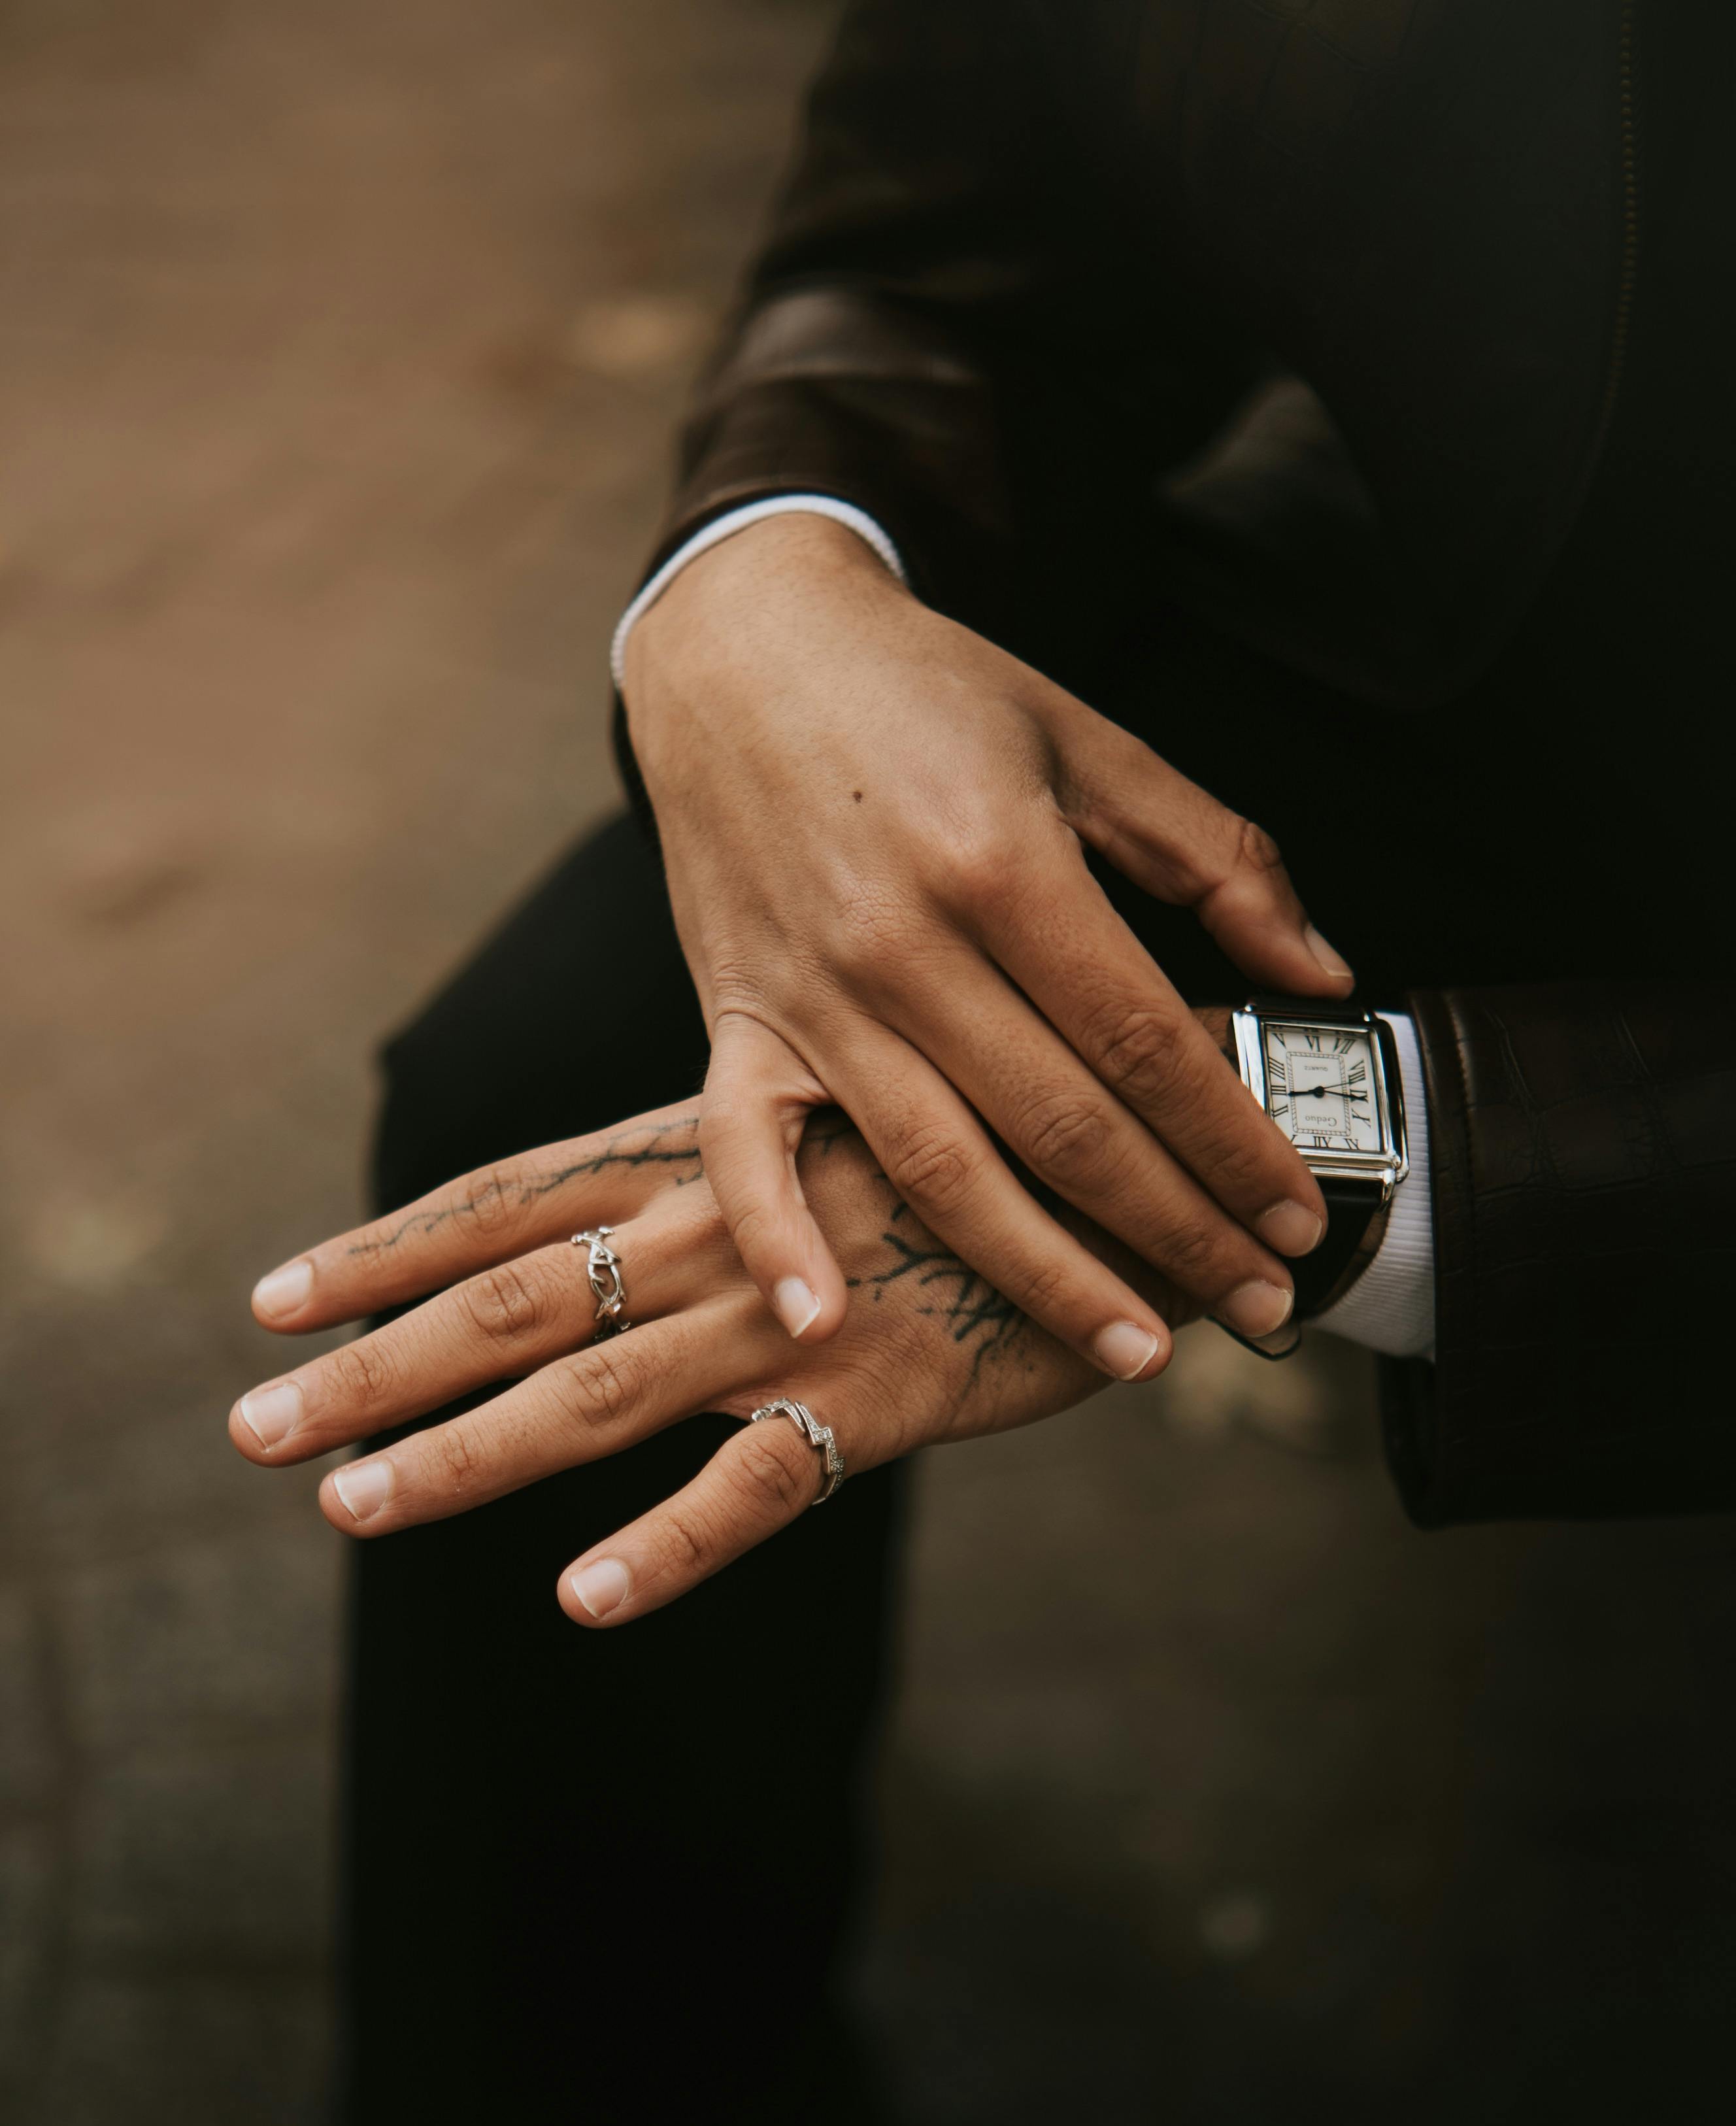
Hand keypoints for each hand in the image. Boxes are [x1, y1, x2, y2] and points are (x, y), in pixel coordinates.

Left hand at [232, 1101, 1194, 1624]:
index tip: (268, 1298)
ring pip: (599, 1389)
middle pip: (512, 1299)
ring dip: (466, 1453)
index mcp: (711, 1157)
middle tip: (248, 1425)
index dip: (385, 1250)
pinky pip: (762, 1480)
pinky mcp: (891, 1393)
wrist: (1161, 1153)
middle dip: (372, 1365)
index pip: (509, 1201)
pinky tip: (579, 1597)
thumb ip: (731, 1189)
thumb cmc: (993, 1149)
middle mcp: (731, 1227)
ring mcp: (804, 1311)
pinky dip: (668, 1542)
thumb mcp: (838, 1142)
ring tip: (350, 1507)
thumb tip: (629, 1240)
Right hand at [623, 514, 1352, 1371]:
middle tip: (1261, 1306)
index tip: (1301, 1213)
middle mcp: (905, 942)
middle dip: (1176, 1229)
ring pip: (940, 1166)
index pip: (1146, 1041)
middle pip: (1063, 1125)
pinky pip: (741, 1147)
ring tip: (1134, 1352)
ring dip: (1043, 1275)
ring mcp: (812, 992)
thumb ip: (1214, 856)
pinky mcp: (735, 1017)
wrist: (740, 639)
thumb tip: (1320, 972)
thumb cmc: (925, 692)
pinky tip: (826, 1323)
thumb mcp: (1085, 739)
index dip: (1233, 1140)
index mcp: (1003, 861)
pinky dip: (774, 1237)